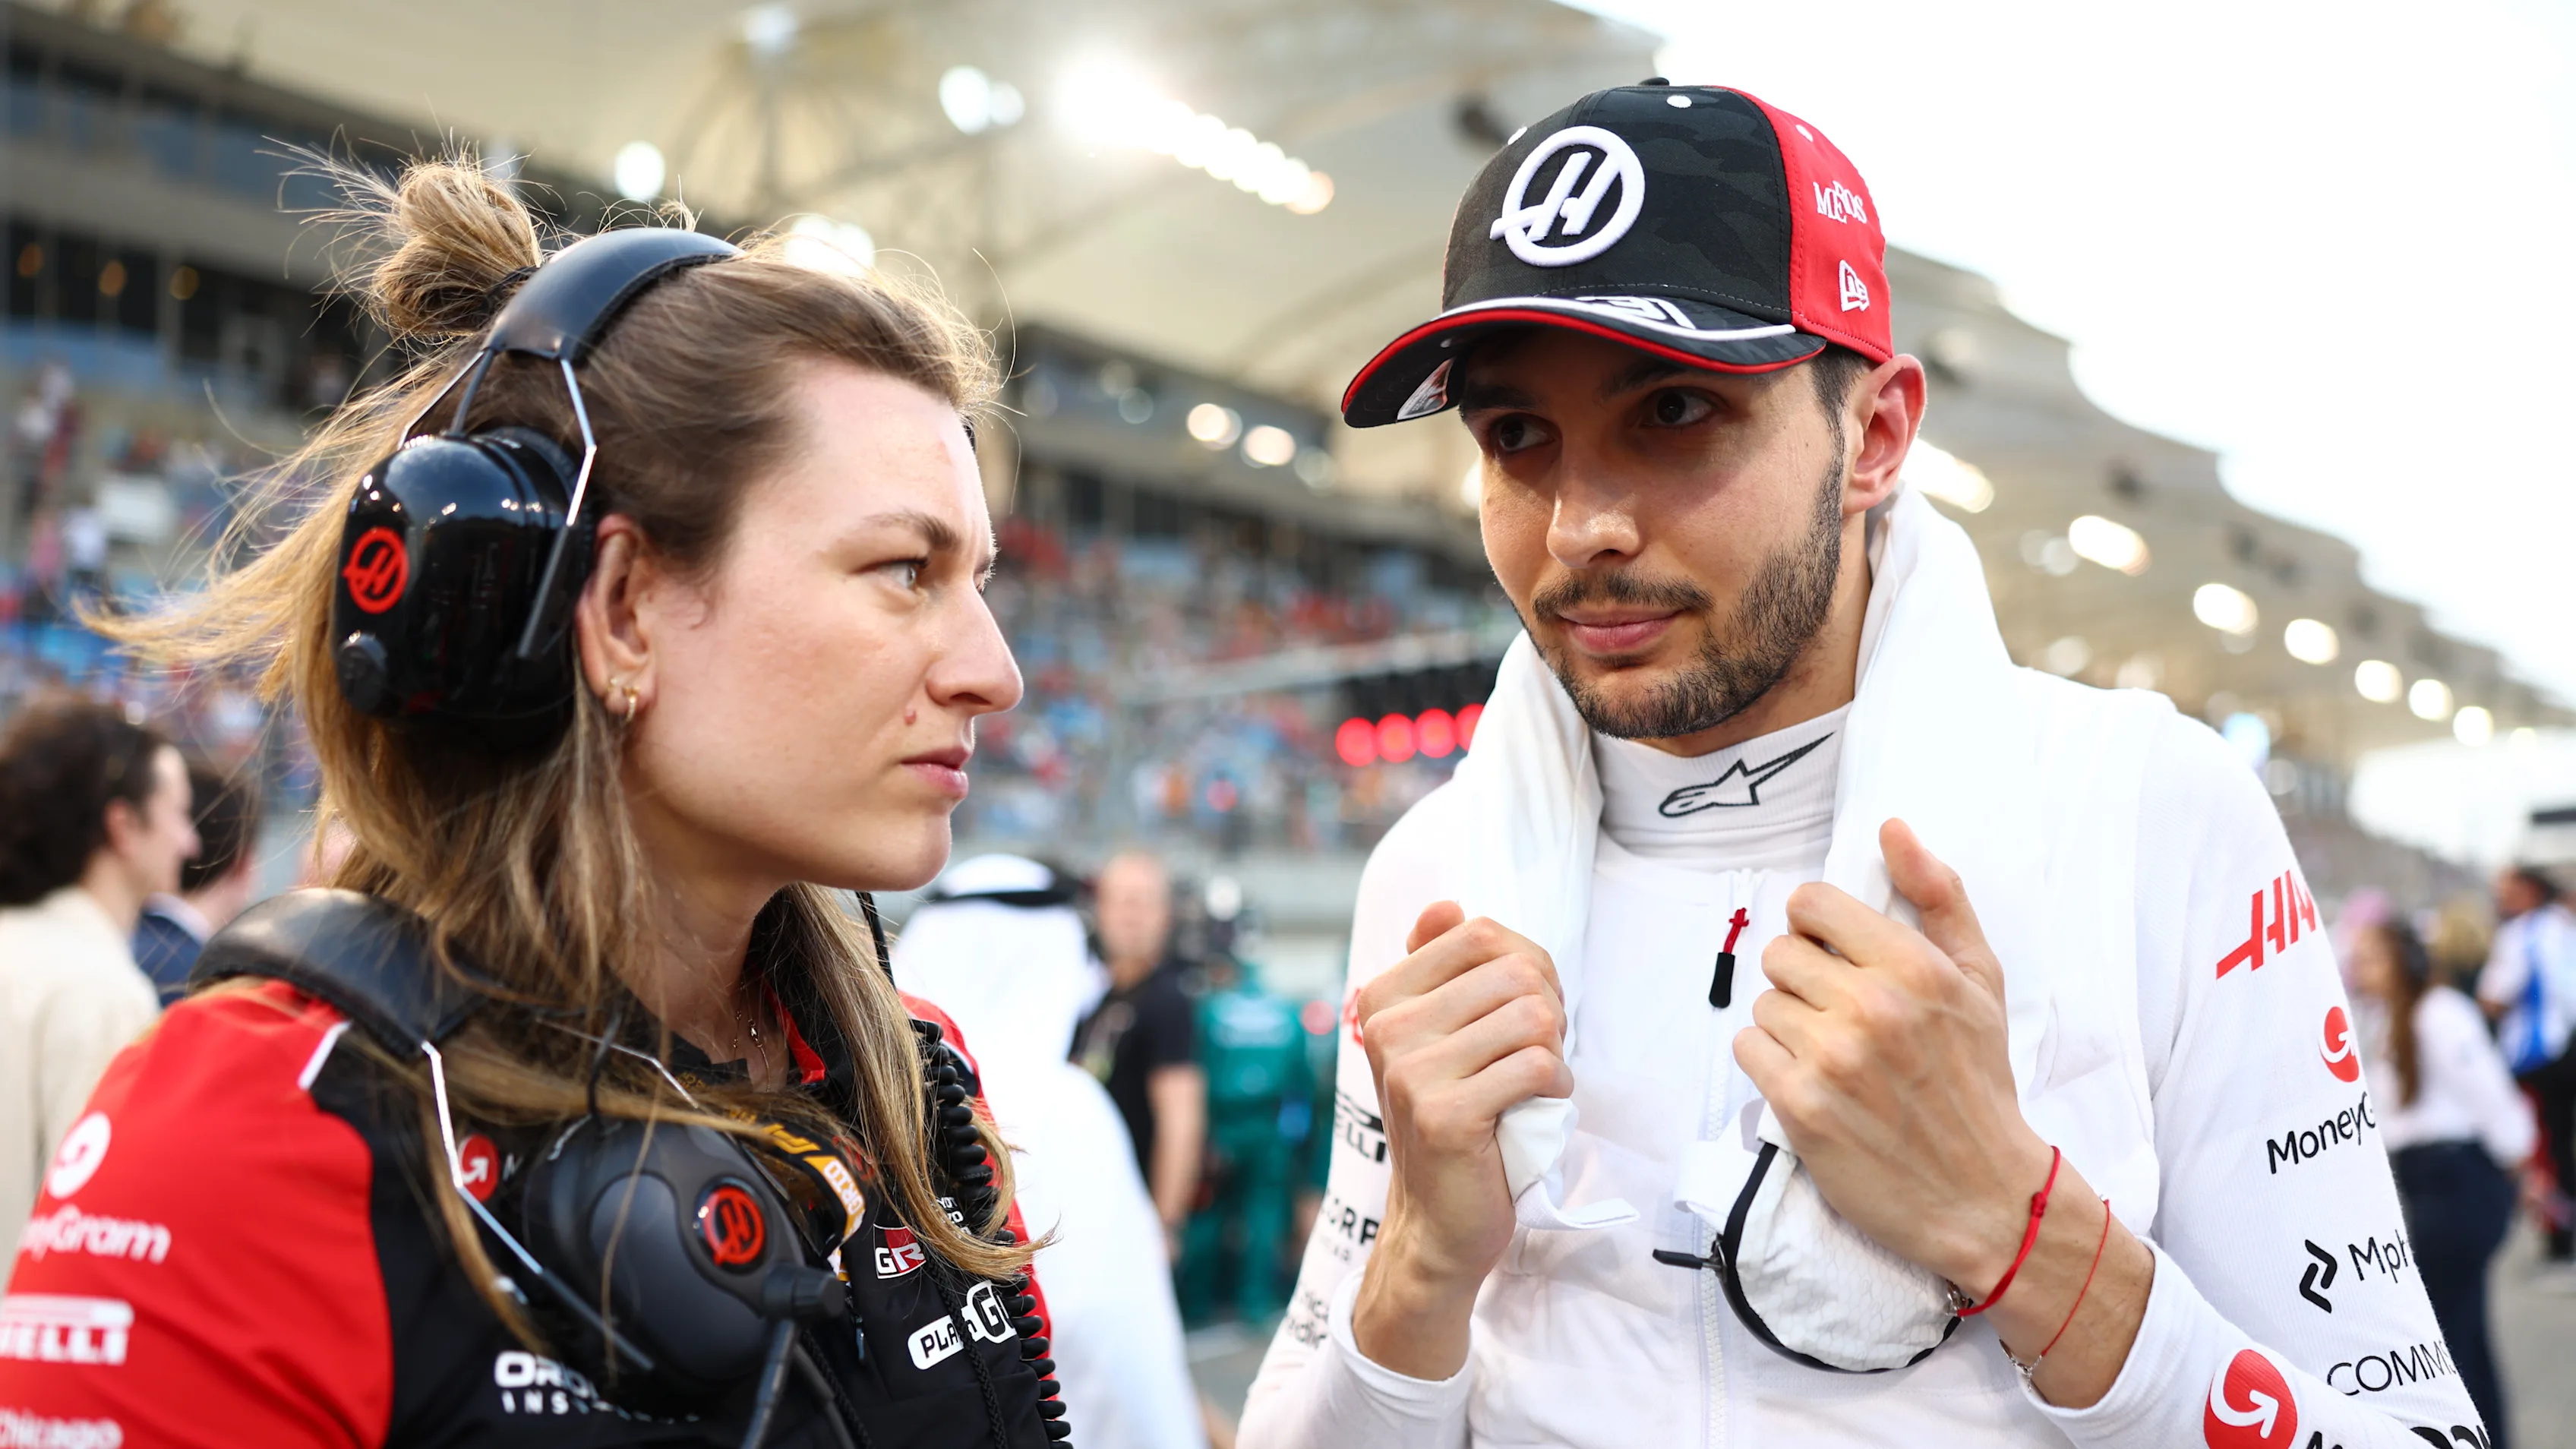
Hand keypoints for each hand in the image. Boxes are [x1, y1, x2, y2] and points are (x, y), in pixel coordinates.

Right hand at [1349, 902, 1571, 1377]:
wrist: (1436, 1221)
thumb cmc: (1453, 1118)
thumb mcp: (1440, 1037)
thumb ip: (1443, 969)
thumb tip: (1445, 904)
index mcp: (1382, 996)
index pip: (1481, 934)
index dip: (1526, 967)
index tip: (1524, 1013)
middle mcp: (1387, 1027)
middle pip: (1515, 973)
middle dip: (1550, 1010)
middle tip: (1539, 1054)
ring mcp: (1411, 1072)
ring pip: (1532, 1017)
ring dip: (1555, 1052)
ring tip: (1536, 1081)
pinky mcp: (1445, 1116)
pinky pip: (1536, 1068)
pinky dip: (1556, 1087)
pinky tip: (1538, 1108)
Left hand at [1732, 819, 2051, 1293]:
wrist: (1983, 1194)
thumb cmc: (1978, 1083)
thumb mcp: (1979, 979)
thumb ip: (1938, 897)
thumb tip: (1892, 829)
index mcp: (1912, 966)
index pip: (1812, 903)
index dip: (1816, 927)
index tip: (1835, 956)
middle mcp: (1869, 1006)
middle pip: (1780, 953)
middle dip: (1803, 981)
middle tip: (1839, 1017)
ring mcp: (1830, 1058)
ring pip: (1762, 1005)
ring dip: (1787, 1028)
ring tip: (1834, 1057)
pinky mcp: (1799, 1106)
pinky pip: (1748, 1051)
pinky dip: (1771, 1066)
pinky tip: (1812, 1084)